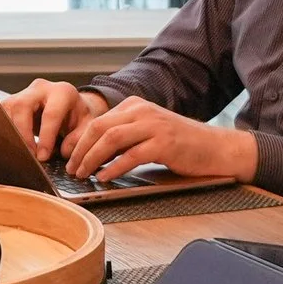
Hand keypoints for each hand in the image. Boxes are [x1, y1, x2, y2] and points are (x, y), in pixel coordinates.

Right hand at [1, 79, 105, 160]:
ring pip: (8, 108)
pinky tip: (12, 145)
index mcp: (62, 91)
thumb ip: (79, 139)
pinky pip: (1, 113)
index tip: (43, 157)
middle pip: (23, 106)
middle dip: (23, 133)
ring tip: (19, 152)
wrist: (69, 105)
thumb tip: (64, 151)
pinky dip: (4, 130)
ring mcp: (24, 92)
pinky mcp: (12, 100)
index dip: (46, 137)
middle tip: (29, 155)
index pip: (51, 114)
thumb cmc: (77, 116)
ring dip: (11, 132)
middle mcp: (41, 88)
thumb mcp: (87, 126)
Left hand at [63, 95, 256, 181]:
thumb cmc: (180, 144)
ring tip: (83, 174)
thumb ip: (123, 138)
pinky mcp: (164, 143)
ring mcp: (154, 125)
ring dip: (92, 159)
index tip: (68, 158)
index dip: (78, 141)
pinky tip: (105, 178)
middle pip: (99, 128)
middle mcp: (142, 110)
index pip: (97, 121)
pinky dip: (114, 168)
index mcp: (135, 105)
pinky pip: (131, 155)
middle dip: (80, 150)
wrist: (215, 148)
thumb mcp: (147, 133)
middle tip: (71, 169)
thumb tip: (92, 154)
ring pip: (111, 139)